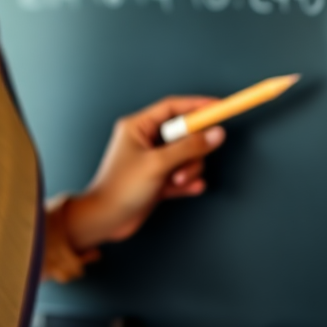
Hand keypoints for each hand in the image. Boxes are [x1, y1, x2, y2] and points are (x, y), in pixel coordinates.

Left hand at [62, 96, 225, 250]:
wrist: (107, 220)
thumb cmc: (121, 188)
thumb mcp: (158, 164)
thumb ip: (189, 147)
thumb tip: (215, 134)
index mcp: (138, 127)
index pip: (172, 107)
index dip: (197, 106)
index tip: (219, 107)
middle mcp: (145, 140)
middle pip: (184, 133)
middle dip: (192, 150)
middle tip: (187, 164)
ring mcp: (153, 159)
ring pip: (186, 155)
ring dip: (189, 169)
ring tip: (178, 182)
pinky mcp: (158, 178)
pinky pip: (182, 173)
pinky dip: (188, 181)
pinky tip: (189, 188)